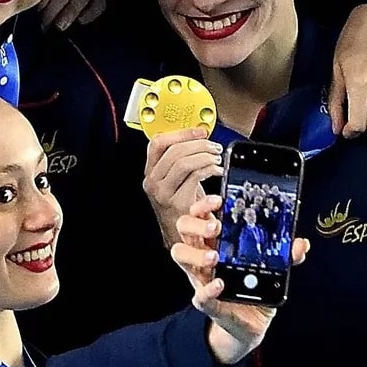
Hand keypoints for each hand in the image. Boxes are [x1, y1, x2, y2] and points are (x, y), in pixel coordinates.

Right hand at [142, 127, 223, 244]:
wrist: (180, 236)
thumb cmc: (180, 206)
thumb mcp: (174, 180)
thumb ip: (179, 160)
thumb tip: (199, 138)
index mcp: (150, 172)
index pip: (159, 143)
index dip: (181, 133)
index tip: (200, 131)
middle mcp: (153, 182)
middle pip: (173, 151)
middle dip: (198, 144)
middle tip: (213, 146)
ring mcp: (164, 193)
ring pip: (183, 162)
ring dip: (205, 156)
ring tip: (216, 158)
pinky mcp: (178, 202)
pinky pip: (195, 177)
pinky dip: (209, 169)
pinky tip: (217, 170)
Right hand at [171, 195, 309, 364]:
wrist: (249, 325)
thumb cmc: (254, 290)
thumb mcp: (273, 270)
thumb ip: (287, 257)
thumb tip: (301, 244)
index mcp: (217, 241)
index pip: (201, 213)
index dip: (205, 204)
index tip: (219, 200)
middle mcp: (204, 255)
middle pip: (185, 228)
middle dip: (197, 223)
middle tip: (216, 227)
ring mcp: (201, 277)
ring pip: (180, 255)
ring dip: (195, 253)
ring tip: (215, 257)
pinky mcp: (207, 301)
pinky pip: (198, 294)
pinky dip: (207, 289)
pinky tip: (220, 285)